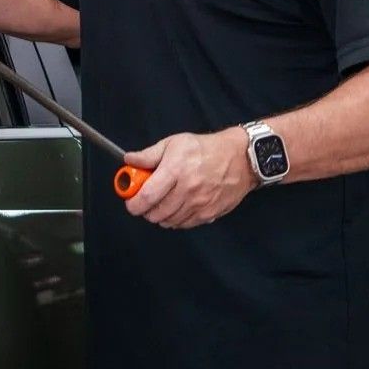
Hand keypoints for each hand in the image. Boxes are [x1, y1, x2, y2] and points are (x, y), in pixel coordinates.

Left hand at [122, 129, 253, 228]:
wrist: (239, 158)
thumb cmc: (204, 149)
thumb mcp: (174, 143)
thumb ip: (149, 155)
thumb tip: (128, 160)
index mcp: (175, 170)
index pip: (147, 196)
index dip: (134, 204)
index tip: (130, 202)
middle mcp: (187, 190)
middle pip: (156, 213)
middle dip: (145, 211)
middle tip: (145, 202)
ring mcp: (199, 204)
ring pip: (169, 222)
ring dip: (160, 216)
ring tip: (161, 204)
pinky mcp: (209, 213)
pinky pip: (184, 225)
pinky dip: (176, 220)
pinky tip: (176, 209)